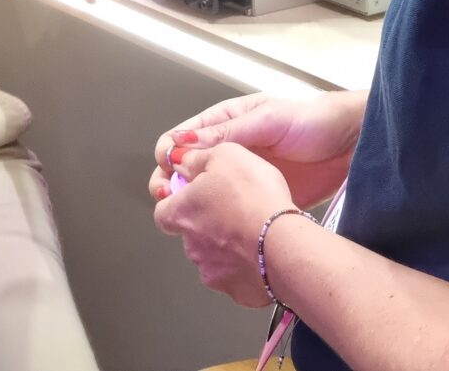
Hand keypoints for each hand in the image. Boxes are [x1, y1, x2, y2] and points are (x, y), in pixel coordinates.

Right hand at [149, 90, 363, 207]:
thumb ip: (226, 132)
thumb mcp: (267, 120)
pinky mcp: (255, 200)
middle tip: (169, 196)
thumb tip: (182, 144)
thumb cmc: (310, 123)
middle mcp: (226, 151)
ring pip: (201, 193)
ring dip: (188, 203)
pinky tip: (210, 228)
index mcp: (224, 123)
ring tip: (187, 214)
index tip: (167, 169)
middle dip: (170, 182)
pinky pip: (226, 211)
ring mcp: (240, 178)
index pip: (181, 138)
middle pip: (183, 168)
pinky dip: (213, 220)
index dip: (168, 153)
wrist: (349, 147)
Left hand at [152, 142, 297, 308]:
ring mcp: (214, 273)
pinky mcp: (239, 292)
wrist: (285, 242)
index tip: (195, 192)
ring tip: (256, 230)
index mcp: (181, 214)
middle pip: (192, 234)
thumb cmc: (254, 197)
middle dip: (209, 224)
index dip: (178, 201)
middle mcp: (192, 247)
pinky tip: (266, 251)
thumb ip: (195, 158)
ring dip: (230, 246)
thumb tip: (179, 160)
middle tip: (237, 208)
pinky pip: (240, 277)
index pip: (163, 211)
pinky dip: (249, 266)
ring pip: (216, 257)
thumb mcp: (224, 155)